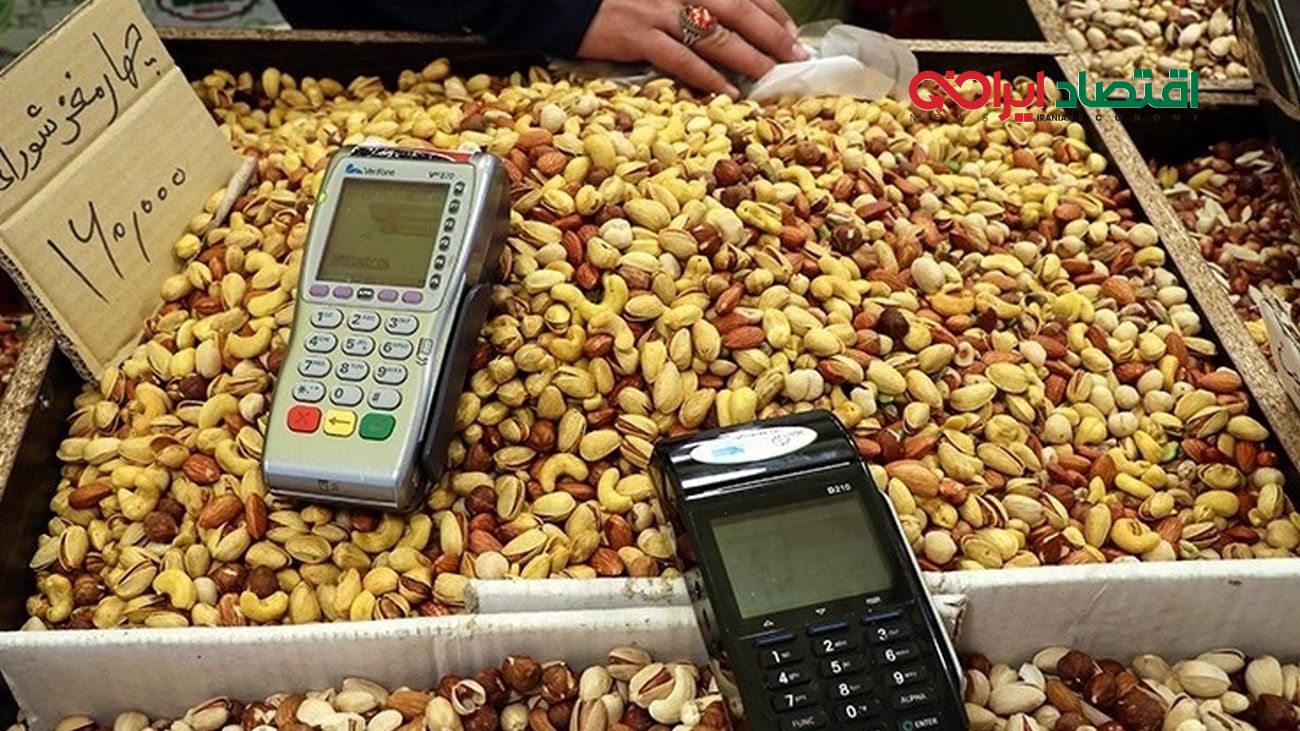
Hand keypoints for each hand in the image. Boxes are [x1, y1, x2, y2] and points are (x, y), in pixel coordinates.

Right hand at [576, 0, 807, 96]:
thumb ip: (691, 2)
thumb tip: (725, 24)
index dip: (771, 11)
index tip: (791, 31)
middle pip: (739, 10)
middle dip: (772, 34)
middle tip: (795, 56)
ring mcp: (658, 12)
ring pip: (717, 35)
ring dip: (749, 57)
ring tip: (770, 76)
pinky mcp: (637, 36)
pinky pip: (681, 59)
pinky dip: (709, 76)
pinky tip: (729, 91)